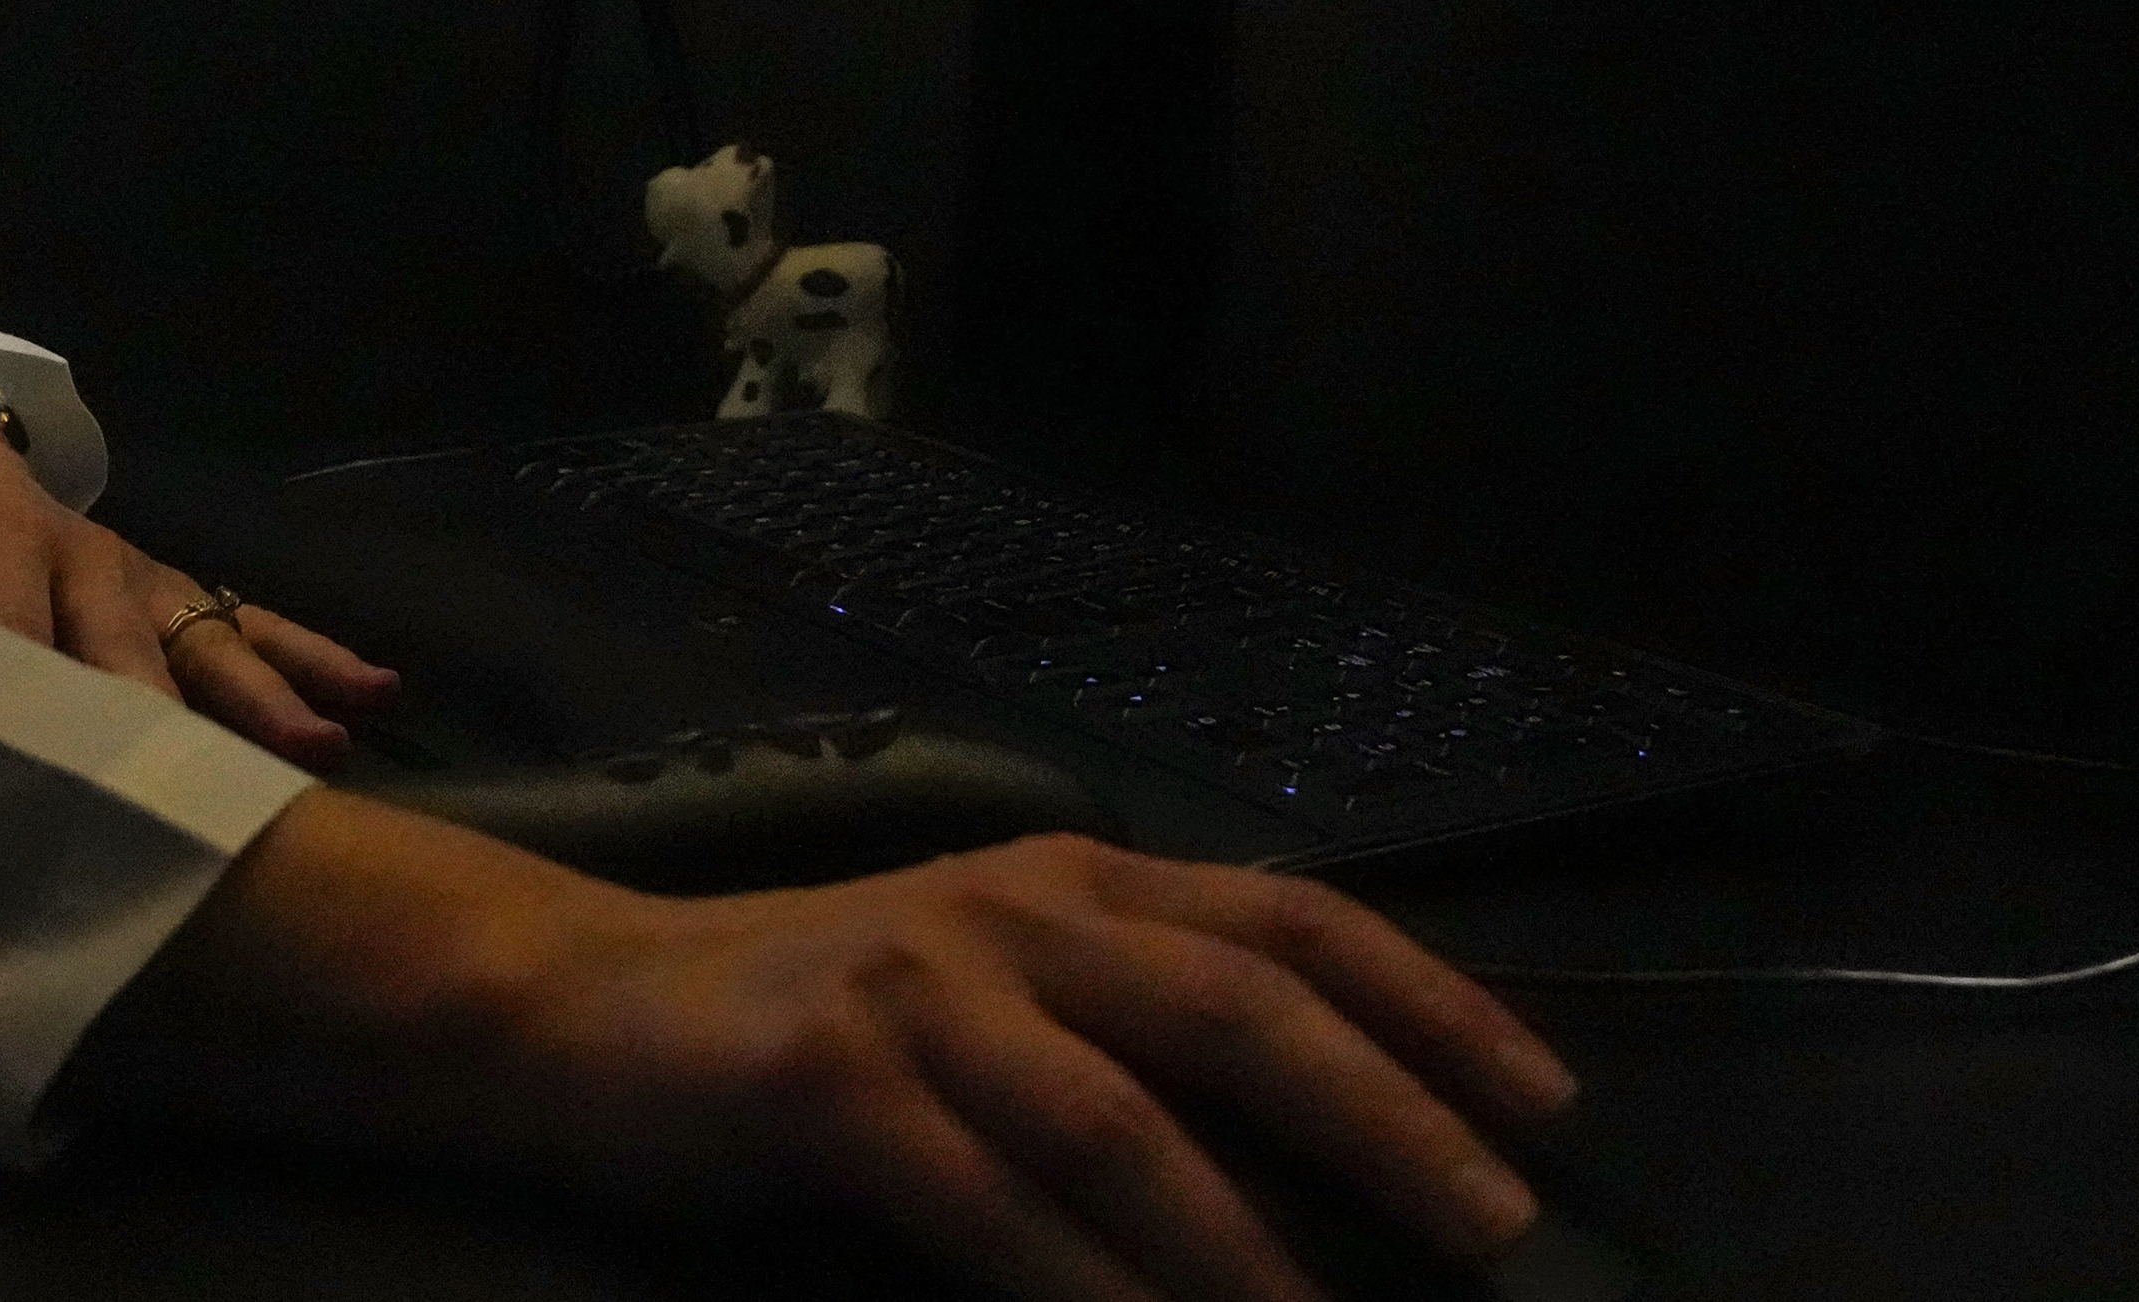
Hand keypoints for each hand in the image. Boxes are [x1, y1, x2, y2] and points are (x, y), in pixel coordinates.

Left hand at [0, 391, 397, 763]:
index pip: (8, 624)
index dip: (23, 688)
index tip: (45, 774)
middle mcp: (77, 554)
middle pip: (127, 646)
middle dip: (169, 720)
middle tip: (209, 794)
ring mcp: (134, 573)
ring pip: (206, 638)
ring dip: (268, 697)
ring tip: (327, 749)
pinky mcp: (168, 590)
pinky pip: (246, 623)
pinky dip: (311, 659)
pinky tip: (377, 695)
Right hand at [74, 791, 1575, 1301]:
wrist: (589, 1007)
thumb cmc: (821, 1014)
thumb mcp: (994, 979)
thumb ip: (1134, 1028)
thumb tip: (1329, 1145)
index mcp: (1074, 878)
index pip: (1291, 920)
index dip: (1432, 1001)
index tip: (1549, 1103)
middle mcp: (1016, 908)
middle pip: (1236, 1005)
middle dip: (1384, 1114)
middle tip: (1495, 1224)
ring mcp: (921, 984)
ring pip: (1121, 1118)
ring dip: (1239, 1241)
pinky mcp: (833, 1076)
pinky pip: (984, 1203)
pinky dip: (1077, 1289)